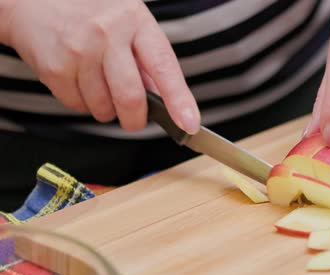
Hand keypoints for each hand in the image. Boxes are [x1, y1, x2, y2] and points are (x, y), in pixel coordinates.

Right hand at [0, 0, 198, 132]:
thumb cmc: (88, 10)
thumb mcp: (128, 20)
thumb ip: (147, 58)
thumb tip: (166, 98)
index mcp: (136, 22)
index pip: (164, 68)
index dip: (179, 100)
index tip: (190, 124)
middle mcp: (108, 35)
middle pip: (131, 99)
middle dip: (135, 119)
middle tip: (134, 119)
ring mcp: (80, 51)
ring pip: (104, 108)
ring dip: (106, 109)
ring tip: (99, 84)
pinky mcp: (56, 68)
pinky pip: (79, 106)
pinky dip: (83, 103)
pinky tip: (80, 80)